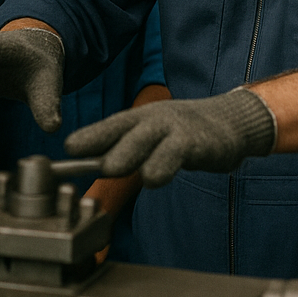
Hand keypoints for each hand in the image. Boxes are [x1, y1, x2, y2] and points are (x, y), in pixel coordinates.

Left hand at [64, 87, 275, 186]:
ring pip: (145, 141)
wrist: (229, 121)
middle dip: (106, 148)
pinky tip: (154, 178)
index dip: (90, 136)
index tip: (68, 149)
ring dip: (128, 156)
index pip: (111, 126)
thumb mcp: (154, 135)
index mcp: (141, 118)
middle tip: (91, 164)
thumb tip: (96, 164)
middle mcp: (154, 119)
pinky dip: (162, 167)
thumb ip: (129, 148)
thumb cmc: (184, 132)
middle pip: (124, 131)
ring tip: (113, 168)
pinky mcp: (194, 142)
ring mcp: (174, 129)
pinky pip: (174, 154)